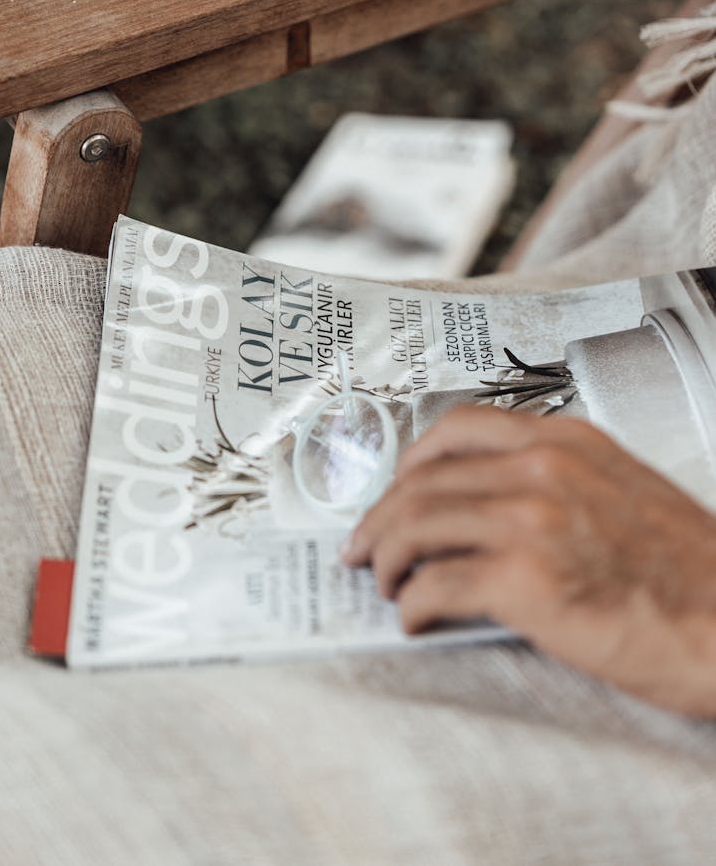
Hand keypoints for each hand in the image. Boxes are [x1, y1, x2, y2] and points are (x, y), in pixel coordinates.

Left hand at [342, 406, 715, 715]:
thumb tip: (489, 504)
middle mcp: (542, 469)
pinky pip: (437, 584)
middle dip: (380, 517)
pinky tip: (414, 617)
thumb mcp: (622, 489)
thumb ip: (557, 479)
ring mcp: (531, 520)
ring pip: (417, 525)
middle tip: (363, 546)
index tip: (394, 488)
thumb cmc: (688, 569)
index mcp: (565, 442)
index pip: (458, 428)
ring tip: (383, 582)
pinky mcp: (525, 580)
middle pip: (423, 480)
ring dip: (386, 558)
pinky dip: (413, 603)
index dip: (410, 461)